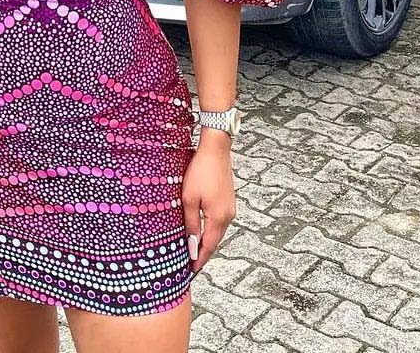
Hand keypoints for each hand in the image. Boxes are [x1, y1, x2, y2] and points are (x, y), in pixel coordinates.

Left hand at [181, 134, 235, 271]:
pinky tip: (201, 229)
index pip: (209, 247)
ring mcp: (230, 207)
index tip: (190, 271)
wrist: (216, 149)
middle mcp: (228, 216)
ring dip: (206, 240)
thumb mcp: (189, 199)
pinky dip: (210, 229)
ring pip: (217, 231)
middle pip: (215, 241)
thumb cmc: (200, 171)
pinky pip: (218, 220)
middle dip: (202, 253)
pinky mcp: (228, 199)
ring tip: (193, 249)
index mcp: (219, 218)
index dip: (199, 260)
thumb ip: (191, 224)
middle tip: (190, 264)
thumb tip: (191, 246)